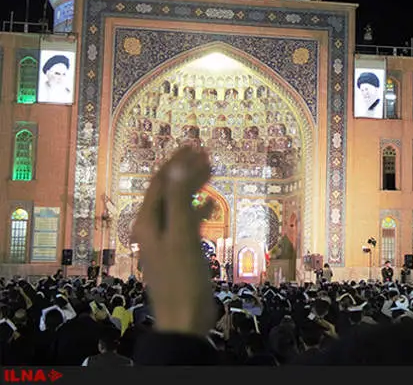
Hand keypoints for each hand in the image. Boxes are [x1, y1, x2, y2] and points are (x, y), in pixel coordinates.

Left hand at [132, 147, 215, 336]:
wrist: (184, 318)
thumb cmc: (183, 278)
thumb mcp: (182, 235)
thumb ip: (178, 200)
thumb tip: (178, 167)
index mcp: (148, 222)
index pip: (160, 181)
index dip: (177, 162)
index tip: (196, 146)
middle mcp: (152, 227)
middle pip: (167, 189)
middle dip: (185, 170)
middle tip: (206, 154)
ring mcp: (164, 239)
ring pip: (177, 203)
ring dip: (193, 186)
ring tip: (212, 172)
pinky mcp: (177, 250)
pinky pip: (186, 220)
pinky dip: (197, 208)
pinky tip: (211, 206)